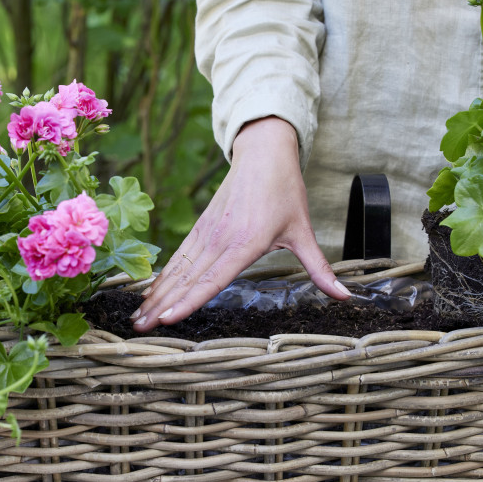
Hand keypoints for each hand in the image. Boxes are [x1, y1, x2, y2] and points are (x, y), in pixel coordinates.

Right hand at [131, 117, 350, 331]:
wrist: (264, 152)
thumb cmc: (285, 191)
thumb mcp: (303, 230)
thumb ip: (320, 268)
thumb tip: (345, 295)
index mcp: (246, 242)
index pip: (213, 279)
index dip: (189, 300)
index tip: (167, 319)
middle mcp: (221, 239)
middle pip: (187, 278)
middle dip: (162, 305)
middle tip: (138, 329)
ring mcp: (207, 232)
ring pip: (178, 268)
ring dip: (156, 293)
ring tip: (137, 317)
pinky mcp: (202, 227)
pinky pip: (179, 255)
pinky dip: (163, 275)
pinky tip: (150, 291)